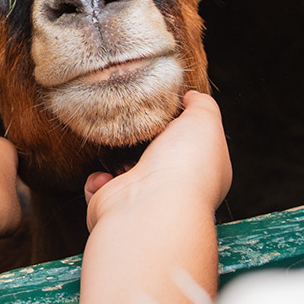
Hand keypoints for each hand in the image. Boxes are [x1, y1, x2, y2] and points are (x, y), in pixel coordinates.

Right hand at [83, 92, 230, 233]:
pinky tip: (106, 175)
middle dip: (143, 138)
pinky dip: (98, 179)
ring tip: (118, 145)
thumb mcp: (205, 120)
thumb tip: (190, 97)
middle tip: (135, 122)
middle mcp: (175, 189)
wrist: (151, 204)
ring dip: (117, 156)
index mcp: (203, 171)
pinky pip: (100, 187)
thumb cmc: (184, 163)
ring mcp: (144, 200)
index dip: (179, 122)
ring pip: (125, 171)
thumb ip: (202, 104)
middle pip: (155, 154)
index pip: (191, 142)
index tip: (163, 106)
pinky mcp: (114, 206)